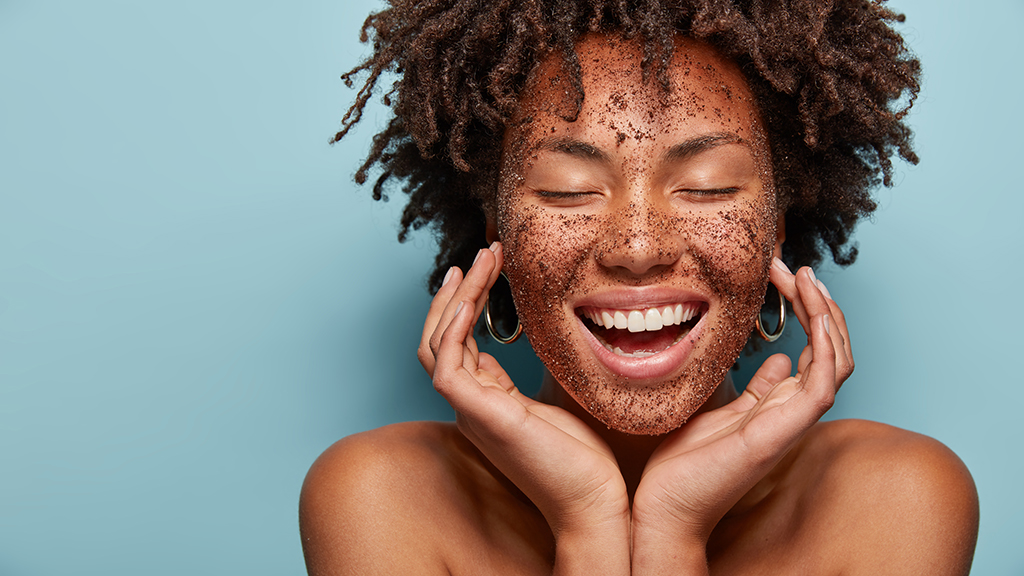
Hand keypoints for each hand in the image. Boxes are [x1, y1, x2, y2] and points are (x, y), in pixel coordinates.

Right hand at [422, 243, 629, 571]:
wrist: (595, 505)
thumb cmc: (584, 461)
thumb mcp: (555, 404)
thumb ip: (533, 376)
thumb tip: (529, 343)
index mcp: (487, 403)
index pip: (459, 345)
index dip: (468, 303)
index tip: (489, 267)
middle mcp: (471, 406)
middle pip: (439, 339)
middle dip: (457, 293)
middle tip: (482, 254)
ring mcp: (471, 412)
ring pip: (437, 345)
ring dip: (455, 299)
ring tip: (480, 262)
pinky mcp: (481, 416)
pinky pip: (446, 366)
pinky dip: (452, 329)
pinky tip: (470, 299)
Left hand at [631, 260, 852, 571]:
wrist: (665, 507)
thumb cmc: (684, 464)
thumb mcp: (718, 409)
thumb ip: (753, 388)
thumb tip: (776, 361)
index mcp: (778, 404)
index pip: (814, 349)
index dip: (807, 309)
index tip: (781, 274)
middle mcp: (791, 411)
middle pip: (832, 350)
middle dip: (820, 303)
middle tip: (794, 267)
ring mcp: (790, 422)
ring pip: (837, 362)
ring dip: (827, 315)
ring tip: (805, 278)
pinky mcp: (781, 432)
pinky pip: (823, 385)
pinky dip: (826, 347)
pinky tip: (813, 314)